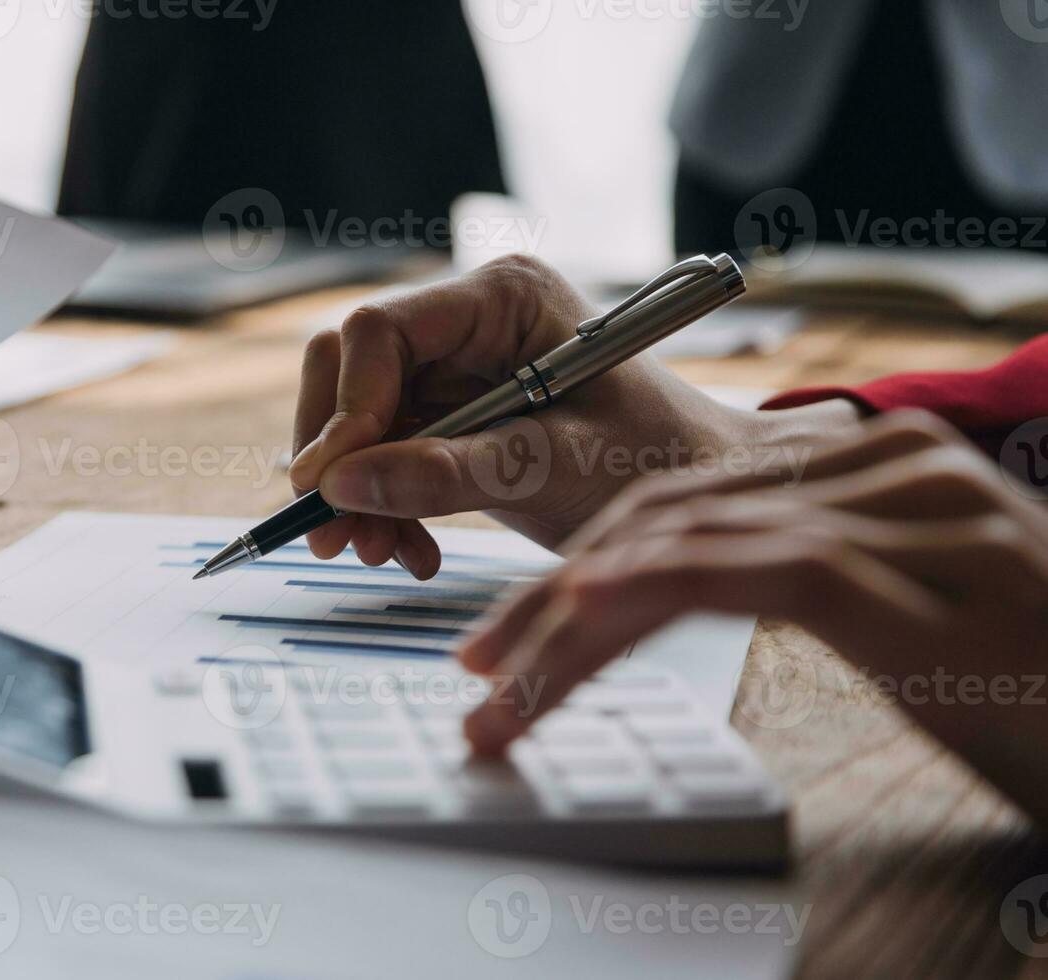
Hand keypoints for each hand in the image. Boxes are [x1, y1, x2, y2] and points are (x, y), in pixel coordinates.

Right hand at [289, 254, 860, 578]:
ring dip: (356, 492)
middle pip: (350, 370)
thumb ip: (448, 473)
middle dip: (337, 456)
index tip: (332, 486)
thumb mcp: (553, 469)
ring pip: (356, 419)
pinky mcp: (450, 414)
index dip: (346, 407)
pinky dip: (384, 505)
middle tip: (334, 535)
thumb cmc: (654, 460)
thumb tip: (339, 486)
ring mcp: (454, 367)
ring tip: (383, 553)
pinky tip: (413, 548)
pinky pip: (382, 454)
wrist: (698, 491)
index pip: (380, 331)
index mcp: (503, 297)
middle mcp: (467, 320)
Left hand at [459, 411, 1047, 821]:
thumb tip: (667, 587)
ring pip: (681, 547)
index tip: (512, 638)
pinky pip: (738, 577)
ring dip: (568, 627)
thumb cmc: (1039, 690)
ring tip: (501, 698)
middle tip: (480, 673)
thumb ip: (810, 575)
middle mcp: (886, 466)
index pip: (688, 504)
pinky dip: (639, 608)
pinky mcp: (906, 575)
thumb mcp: (912, 623)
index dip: (584, 566)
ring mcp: (902, 512)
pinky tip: (572, 645)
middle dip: (553, 603)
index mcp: (876, 465)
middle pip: (667, 518)